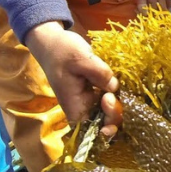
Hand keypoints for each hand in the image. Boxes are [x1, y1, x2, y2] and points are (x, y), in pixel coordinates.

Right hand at [24, 21, 122, 136]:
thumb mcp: (80, 57)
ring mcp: (90, 102)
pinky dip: (116, 94)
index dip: (108, 120)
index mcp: (74, 107)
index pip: (94, 128)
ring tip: (112, 82)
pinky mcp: (95, 93)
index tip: (108, 98)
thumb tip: (114, 87)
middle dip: (115, 111)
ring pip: (110, 113)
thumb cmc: (61, 51)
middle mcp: (83, 109)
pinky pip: (110, 100)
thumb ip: (99, 73)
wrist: (52, 43)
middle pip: (106, 123)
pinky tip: (115, 82)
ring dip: (117, 102)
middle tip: (112, 91)